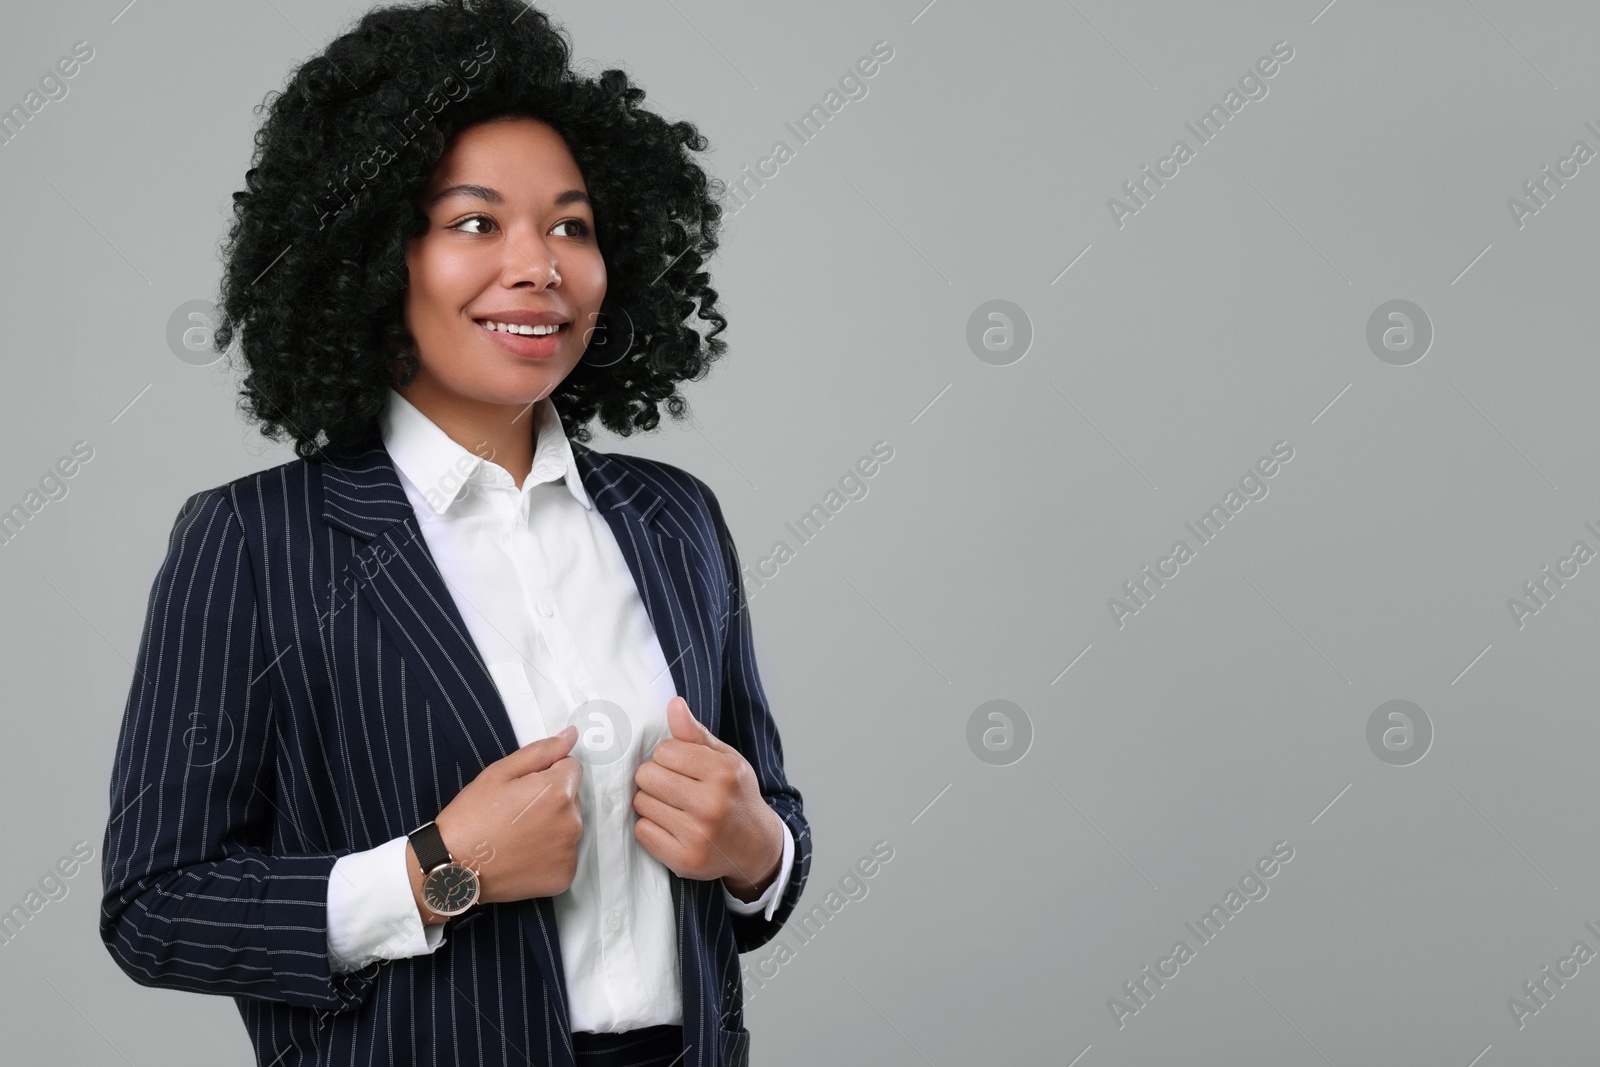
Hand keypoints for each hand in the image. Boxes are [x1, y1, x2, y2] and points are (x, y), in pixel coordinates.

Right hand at [422, 724, 583, 912]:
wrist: (454, 868)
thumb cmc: (472, 817)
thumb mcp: (500, 772)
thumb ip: (541, 752)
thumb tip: (572, 735)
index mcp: (558, 791)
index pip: (572, 768)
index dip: (547, 774)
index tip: (522, 790)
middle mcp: (572, 821)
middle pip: (572, 798)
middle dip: (551, 800)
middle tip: (516, 814)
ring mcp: (569, 852)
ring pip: (568, 826)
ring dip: (552, 826)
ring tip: (517, 835)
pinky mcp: (565, 876)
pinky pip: (565, 855)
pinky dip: (549, 854)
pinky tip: (523, 855)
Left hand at [632, 697, 783, 898]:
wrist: (756, 845)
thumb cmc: (736, 796)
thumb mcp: (726, 759)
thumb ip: (695, 734)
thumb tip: (674, 704)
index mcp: (723, 773)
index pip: (664, 751)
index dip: (668, 756)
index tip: (681, 767)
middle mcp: (711, 805)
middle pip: (647, 776)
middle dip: (655, 778)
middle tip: (674, 787)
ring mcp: (697, 835)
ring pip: (641, 803)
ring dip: (651, 803)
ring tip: (674, 807)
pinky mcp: (684, 859)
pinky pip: (642, 832)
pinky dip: (650, 827)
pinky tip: (670, 826)